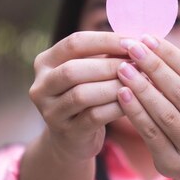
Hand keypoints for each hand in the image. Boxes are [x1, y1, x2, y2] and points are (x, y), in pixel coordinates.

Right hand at [29, 31, 127, 160]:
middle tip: (137, 64)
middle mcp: (41, 86)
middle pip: (73, 69)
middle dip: (109, 65)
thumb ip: (105, 55)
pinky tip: (133, 102)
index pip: (74, 43)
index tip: (132, 42)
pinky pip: (94, 116)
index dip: (105, 40)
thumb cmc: (86, 94)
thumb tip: (137, 40)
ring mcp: (50, 111)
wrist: (72, 139)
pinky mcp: (66, 132)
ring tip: (138, 82)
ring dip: (114, 86)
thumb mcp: (88, 71)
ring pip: (82, 94)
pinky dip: (116, 107)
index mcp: (45, 62)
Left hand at [115, 35, 179, 178]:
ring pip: (165, 114)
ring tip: (123, 68)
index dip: (172, 55)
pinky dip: (135, 111)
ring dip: (141, 88)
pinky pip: (151, 133)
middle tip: (132, 48)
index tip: (147, 38)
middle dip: (154, 67)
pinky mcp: (175, 166)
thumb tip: (148, 40)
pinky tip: (121, 93)